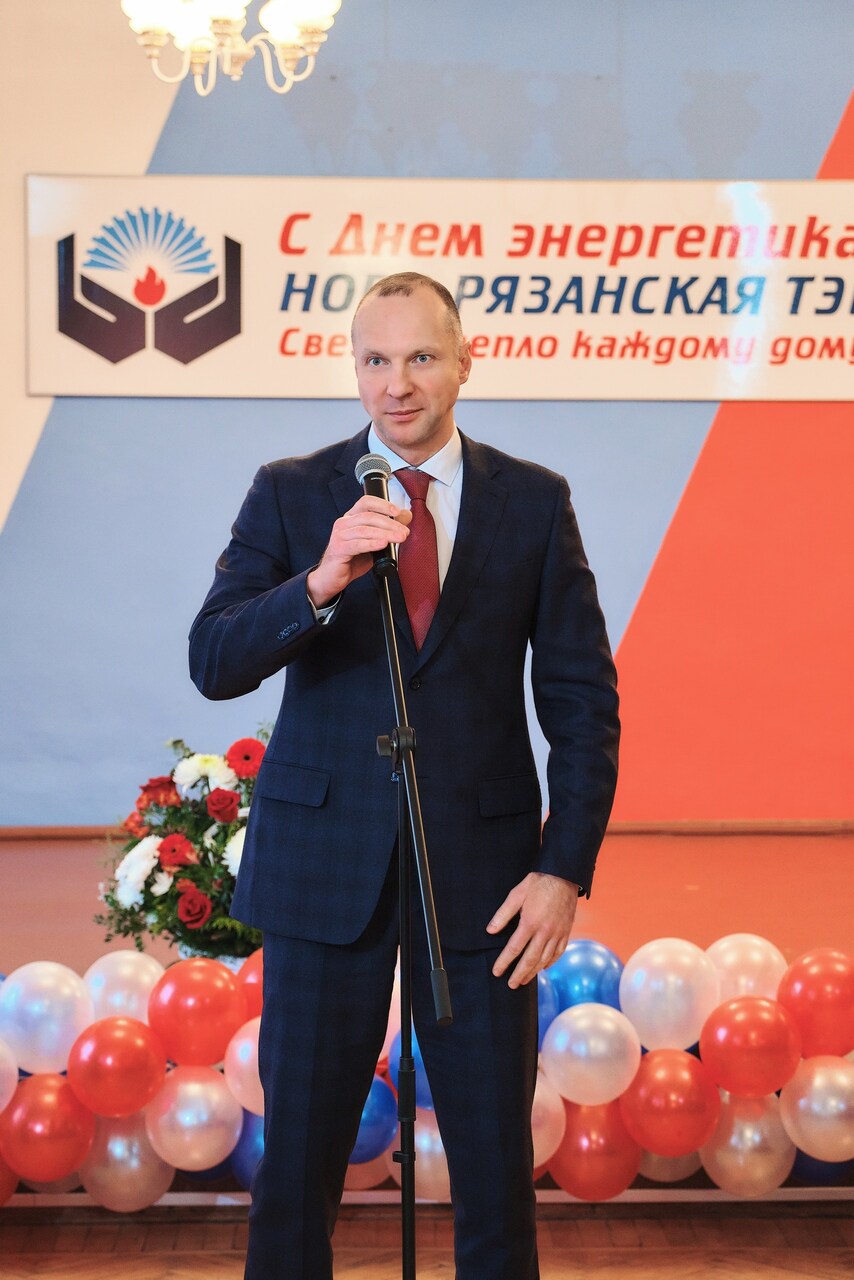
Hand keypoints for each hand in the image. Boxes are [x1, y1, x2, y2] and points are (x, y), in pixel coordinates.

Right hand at [307, 496, 411, 606]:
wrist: (333, 578)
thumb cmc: (352, 560)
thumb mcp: (374, 542)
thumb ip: (388, 528)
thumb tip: (406, 516)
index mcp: (351, 518)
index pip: (366, 502)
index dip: (382, 504)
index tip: (397, 512)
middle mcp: (344, 523)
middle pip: (369, 517)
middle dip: (390, 524)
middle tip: (404, 532)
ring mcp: (339, 536)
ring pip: (365, 530)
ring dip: (385, 533)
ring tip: (399, 538)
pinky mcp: (338, 549)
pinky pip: (357, 544)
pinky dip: (372, 543)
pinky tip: (382, 544)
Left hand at [487, 872, 578, 988]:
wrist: (564, 876)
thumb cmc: (538, 883)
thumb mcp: (516, 894)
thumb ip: (503, 914)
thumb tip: (490, 931)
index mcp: (530, 922)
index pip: (514, 949)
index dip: (504, 962)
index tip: (497, 972)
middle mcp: (545, 931)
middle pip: (530, 959)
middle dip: (519, 974)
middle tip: (511, 985)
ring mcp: (557, 933)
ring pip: (545, 959)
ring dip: (533, 972)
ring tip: (524, 980)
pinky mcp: (566, 932)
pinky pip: (558, 952)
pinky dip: (550, 962)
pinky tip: (543, 967)